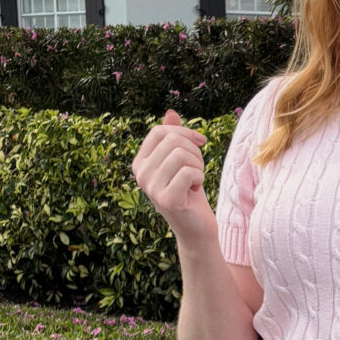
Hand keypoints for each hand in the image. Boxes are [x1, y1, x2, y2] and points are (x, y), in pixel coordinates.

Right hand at [132, 107, 215, 237]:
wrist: (196, 226)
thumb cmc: (189, 191)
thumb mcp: (181, 160)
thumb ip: (173, 137)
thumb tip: (170, 112)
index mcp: (139, 162)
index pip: (160, 132)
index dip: (185, 132)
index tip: (200, 143)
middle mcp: (140, 174)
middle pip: (173, 141)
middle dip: (194, 152)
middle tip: (196, 170)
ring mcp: (151, 188)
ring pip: (182, 155)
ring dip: (198, 166)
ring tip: (194, 181)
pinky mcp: (167, 199)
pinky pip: (189, 172)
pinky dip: (200, 178)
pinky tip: (195, 191)